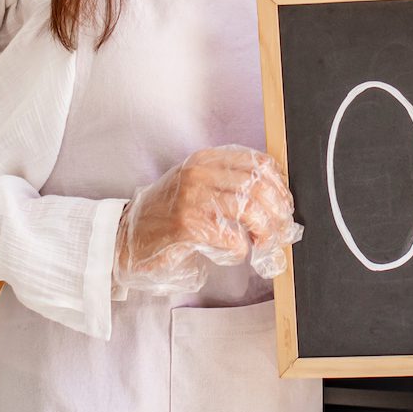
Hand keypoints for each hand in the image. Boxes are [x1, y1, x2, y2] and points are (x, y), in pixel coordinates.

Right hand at [114, 146, 301, 295]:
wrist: (128, 234)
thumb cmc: (168, 213)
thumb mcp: (198, 185)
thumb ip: (229, 184)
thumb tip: (275, 199)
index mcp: (207, 159)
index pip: (259, 162)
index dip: (280, 186)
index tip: (284, 206)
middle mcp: (200, 173)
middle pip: (259, 186)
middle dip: (278, 213)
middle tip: (280, 232)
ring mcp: (192, 198)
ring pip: (250, 210)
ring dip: (265, 232)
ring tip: (262, 243)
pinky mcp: (187, 226)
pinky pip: (231, 238)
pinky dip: (239, 250)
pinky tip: (234, 252)